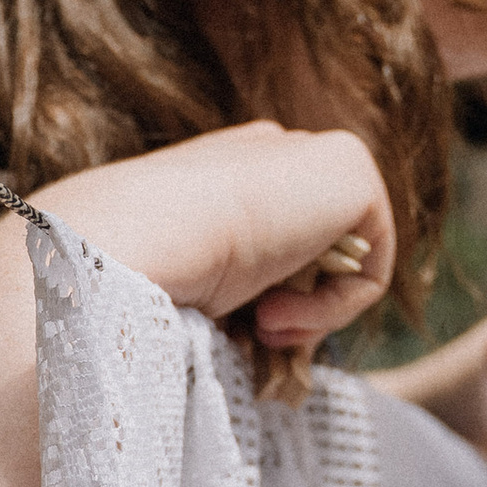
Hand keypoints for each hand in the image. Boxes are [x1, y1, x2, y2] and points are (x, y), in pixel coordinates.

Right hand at [34, 124, 394, 351]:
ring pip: (342, 264)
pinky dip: (335, 308)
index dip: (261, 296)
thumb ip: (211, 281)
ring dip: (308, 312)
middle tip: (249, 331)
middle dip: (291, 302)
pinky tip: (276, 312)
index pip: (270, 233)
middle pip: (313, 250)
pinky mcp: (350, 168)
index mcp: (218, 167)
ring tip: (258, 325)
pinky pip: (372, 266)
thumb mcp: (161, 279)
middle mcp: (264, 154)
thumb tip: (247, 323)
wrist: (114, 247)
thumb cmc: (116, 275)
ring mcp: (306, 155)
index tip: (222, 324)